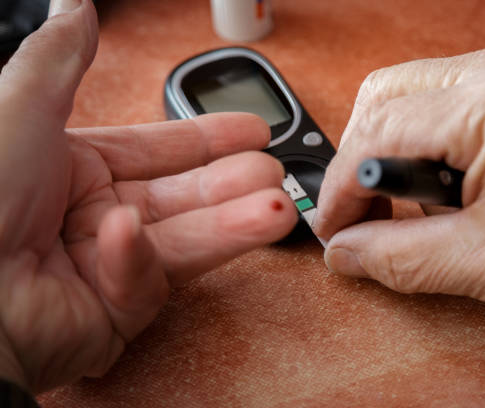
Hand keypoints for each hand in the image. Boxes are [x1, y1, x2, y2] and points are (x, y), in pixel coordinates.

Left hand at [0, 0, 296, 391]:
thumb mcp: (19, 108)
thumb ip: (61, 59)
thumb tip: (78, 7)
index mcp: (76, 169)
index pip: (159, 149)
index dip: (209, 139)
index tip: (254, 132)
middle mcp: (96, 216)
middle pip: (184, 196)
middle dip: (234, 184)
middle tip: (275, 174)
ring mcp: (109, 264)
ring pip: (185, 241)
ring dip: (233, 224)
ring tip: (278, 210)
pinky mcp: (114, 311)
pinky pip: (143, 280)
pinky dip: (136, 258)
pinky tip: (128, 236)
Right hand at [315, 40, 484, 320]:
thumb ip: (402, 259)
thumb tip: (343, 252)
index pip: (379, 131)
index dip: (341, 187)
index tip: (332, 230)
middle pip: (383, 99)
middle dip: (360, 163)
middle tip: (362, 218)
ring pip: (404, 100)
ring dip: (387, 156)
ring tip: (410, 209)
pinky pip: (436, 108)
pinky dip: (418, 150)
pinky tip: (437, 190)